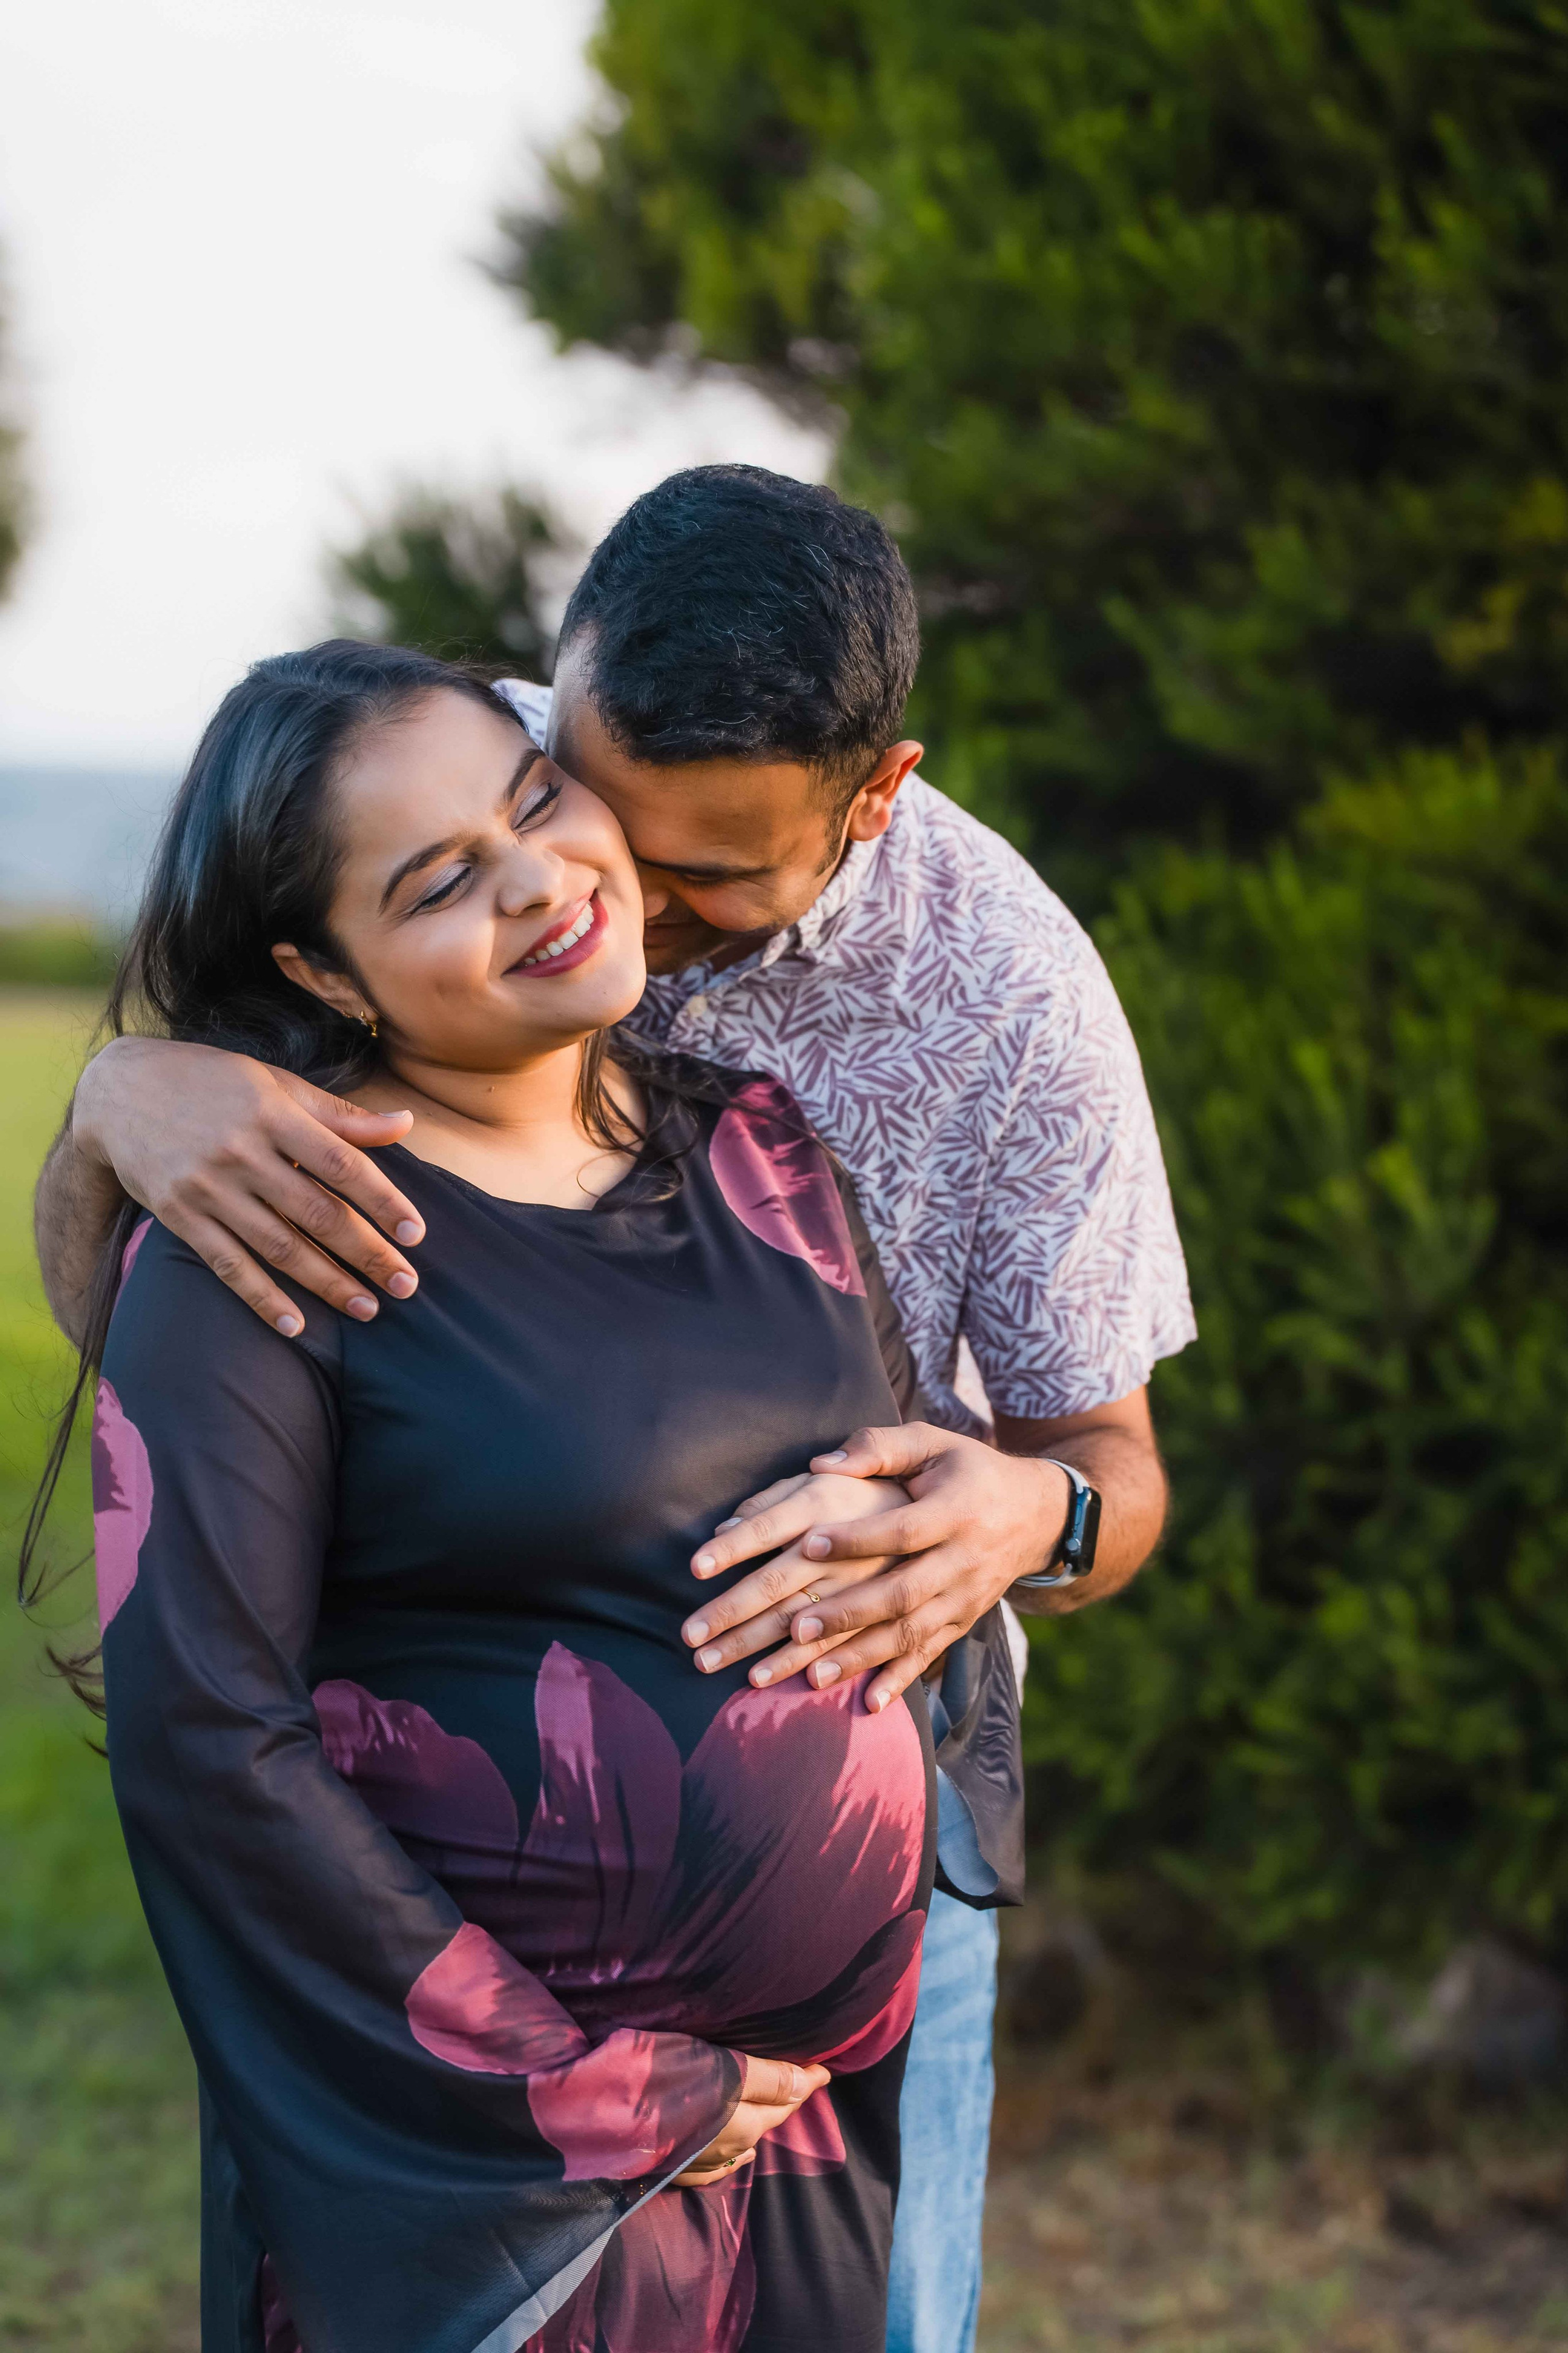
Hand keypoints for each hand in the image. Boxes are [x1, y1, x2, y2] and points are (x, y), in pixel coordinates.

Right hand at [74, 1037, 425, 1334]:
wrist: (118, 1091)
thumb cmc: (211, 1083)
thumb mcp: (274, 1084)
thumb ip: (339, 1114)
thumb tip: (405, 1124)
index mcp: (273, 1114)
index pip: (342, 1164)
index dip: (383, 1201)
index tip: (416, 1234)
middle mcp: (242, 1153)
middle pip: (317, 1213)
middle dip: (366, 1254)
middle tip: (406, 1286)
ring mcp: (208, 1188)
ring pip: (278, 1246)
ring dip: (327, 1283)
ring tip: (367, 1309)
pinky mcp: (180, 1216)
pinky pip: (228, 1265)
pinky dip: (262, 1299)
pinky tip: (295, 1326)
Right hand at [669, 2054, 830, 2187]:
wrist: (598, 2122)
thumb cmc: (661, 2085)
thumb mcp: (720, 2069)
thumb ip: (766, 2079)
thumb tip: (811, 2084)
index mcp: (743, 2125)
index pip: (785, 2102)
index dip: (805, 2082)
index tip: (825, 2069)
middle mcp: (726, 2149)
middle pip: (765, 2122)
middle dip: (786, 2103)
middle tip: (800, 2080)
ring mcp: (697, 2163)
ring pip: (742, 2144)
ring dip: (759, 2124)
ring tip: (771, 2108)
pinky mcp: (672, 2168)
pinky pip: (716, 2167)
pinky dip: (733, 2156)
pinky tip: (738, 2155)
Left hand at [689, 1425, 1070, 1713]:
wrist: (1035, 1513)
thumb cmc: (967, 1469)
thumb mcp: (933, 1442)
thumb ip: (880, 1447)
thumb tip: (822, 1465)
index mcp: (956, 1511)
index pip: (902, 1531)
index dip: (856, 1539)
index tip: (806, 1543)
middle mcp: (964, 1560)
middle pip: (904, 1593)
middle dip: (849, 1612)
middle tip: (796, 1627)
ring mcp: (966, 1598)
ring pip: (912, 1633)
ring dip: (862, 1656)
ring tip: (812, 1675)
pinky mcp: (964, 1621)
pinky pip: (931, 1654)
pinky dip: (900, 1680)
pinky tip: (867, 1704)